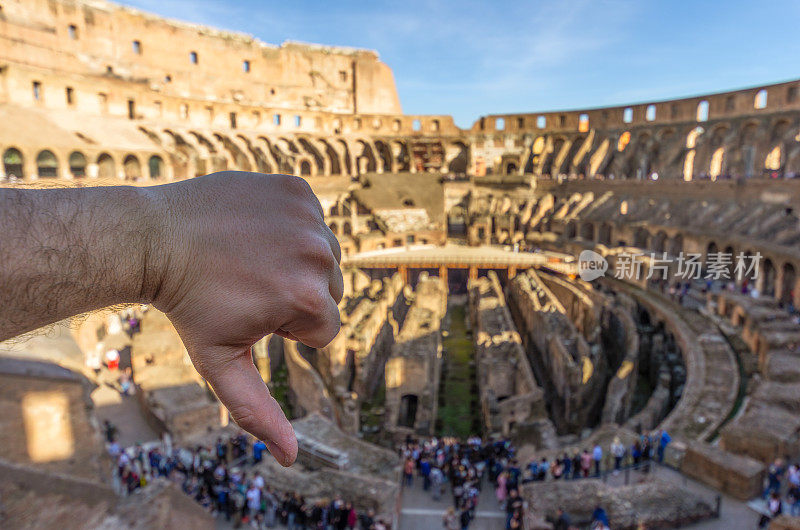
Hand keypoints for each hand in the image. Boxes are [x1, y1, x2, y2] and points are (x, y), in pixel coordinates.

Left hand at [147, 172, 342, 465]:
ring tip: (248, 255)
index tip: (247, 310)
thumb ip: (258, 411)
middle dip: (295, 293)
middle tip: (244, 283)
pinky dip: (288, 224)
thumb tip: (290, 456)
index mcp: (310, 302)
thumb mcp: (222, 364)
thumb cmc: (188, 306)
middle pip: (328, 290)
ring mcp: (309, 218)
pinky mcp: (297, 188)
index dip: (285, 328)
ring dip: (294, 258)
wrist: (153, 239)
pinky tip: (252, 229)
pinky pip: (309, 218)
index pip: (324, 330)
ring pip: (322, 253)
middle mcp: (320, 256)